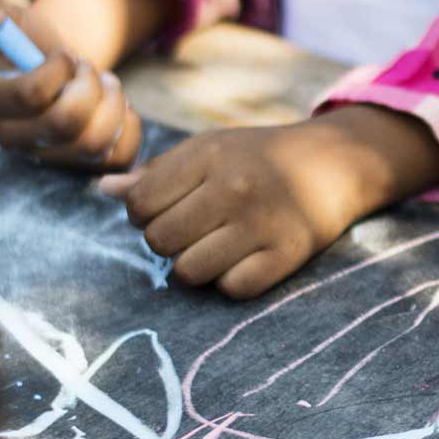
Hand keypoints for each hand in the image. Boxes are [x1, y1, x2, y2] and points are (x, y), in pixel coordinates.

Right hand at [0, 0, 142, 170]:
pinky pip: (120, 156)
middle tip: (89, 69)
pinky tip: (117, 105)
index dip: (60, 69)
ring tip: (107, 83)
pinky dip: (130, 124)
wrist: (61, 70)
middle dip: (88, 86)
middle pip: (64, 123)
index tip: (65, 55)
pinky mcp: (85, 168)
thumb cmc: (32, 42)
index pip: (30, 94)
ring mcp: (49, 159)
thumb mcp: (12, 19)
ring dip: (112, 102)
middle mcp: (13, 140)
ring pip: (95, 144)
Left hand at [98, 113, 381, 299]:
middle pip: (159, 241)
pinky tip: (244, 261)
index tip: (171, 208)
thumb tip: (102, 190)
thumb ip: (157, 172)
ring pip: (190, 271)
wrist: (336, 162)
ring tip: (216, 247)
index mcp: (209, 155)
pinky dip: (232, 281)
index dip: (144, 213)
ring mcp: (262, 222)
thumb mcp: (209, 149)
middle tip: (196, 230)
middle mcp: (234, 187)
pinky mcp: (288, 254)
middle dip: (169, 241)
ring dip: (196, 266)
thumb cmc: (260, 156)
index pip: (140, 204)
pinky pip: (232, 289)